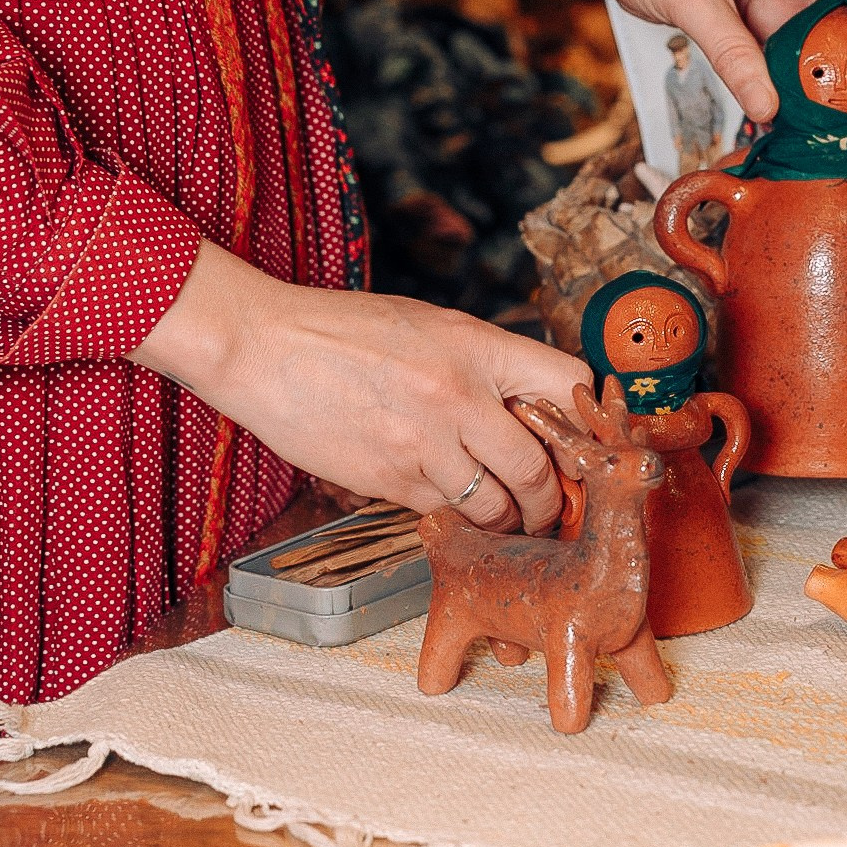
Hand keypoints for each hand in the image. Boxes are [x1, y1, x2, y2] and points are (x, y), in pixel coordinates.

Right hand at [129, 242, 587, 533]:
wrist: (262, 346)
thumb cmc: (345, 331)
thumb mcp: (430, 325)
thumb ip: (483, 363)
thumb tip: (531, 407)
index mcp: (477, 345)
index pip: (569, 384)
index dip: (584, 418)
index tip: (580, 440)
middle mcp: (458, 395)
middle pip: (541, 468)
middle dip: (550, 500)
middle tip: (548, 508)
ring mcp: (423, 443)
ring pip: (496, 506)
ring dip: (506, 521)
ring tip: (503, 518)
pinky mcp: (388, 479)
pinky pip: (442, 512)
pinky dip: (452, 515)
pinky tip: (444, 501)